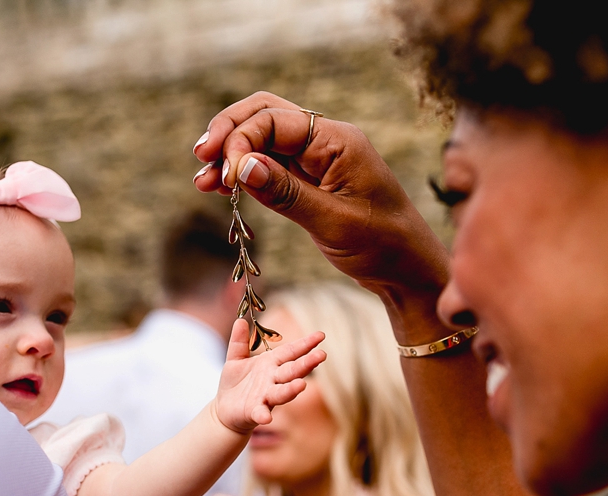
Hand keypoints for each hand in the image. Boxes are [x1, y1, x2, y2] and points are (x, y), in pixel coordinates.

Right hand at [192, 92, 448, 294]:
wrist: (406, 268)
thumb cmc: (381, 246)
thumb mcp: (334, 223)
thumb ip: (287, 193)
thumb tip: (242, 166)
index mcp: (338, 141)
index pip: (275, 120)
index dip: (242, 141)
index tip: (226, 177)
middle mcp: (326, 140)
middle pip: (265, 114)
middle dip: (229, 133)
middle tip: (200, 158)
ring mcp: (318, 157)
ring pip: (263, 138)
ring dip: (231, 154)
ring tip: (202, 182)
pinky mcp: (310, 177)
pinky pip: (270, 164)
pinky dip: (244, 172)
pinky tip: (219, 187)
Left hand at [213, 318, 324, 432]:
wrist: (224, 409)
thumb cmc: (235, 383)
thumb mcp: (235, 358)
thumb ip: (239, 341)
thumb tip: (240, 320)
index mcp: (270, 364)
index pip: (291, 352)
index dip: (305, 344)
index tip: (321, 335)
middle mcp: (272, 380)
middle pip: (292, 371)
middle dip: (306, 364)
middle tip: (322, 355)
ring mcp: (265, 396)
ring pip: (281, 392)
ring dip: (291, 389)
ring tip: (301, 385)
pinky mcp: (254, 412)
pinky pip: (260, 413)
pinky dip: (263, 415)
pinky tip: (266, 418)